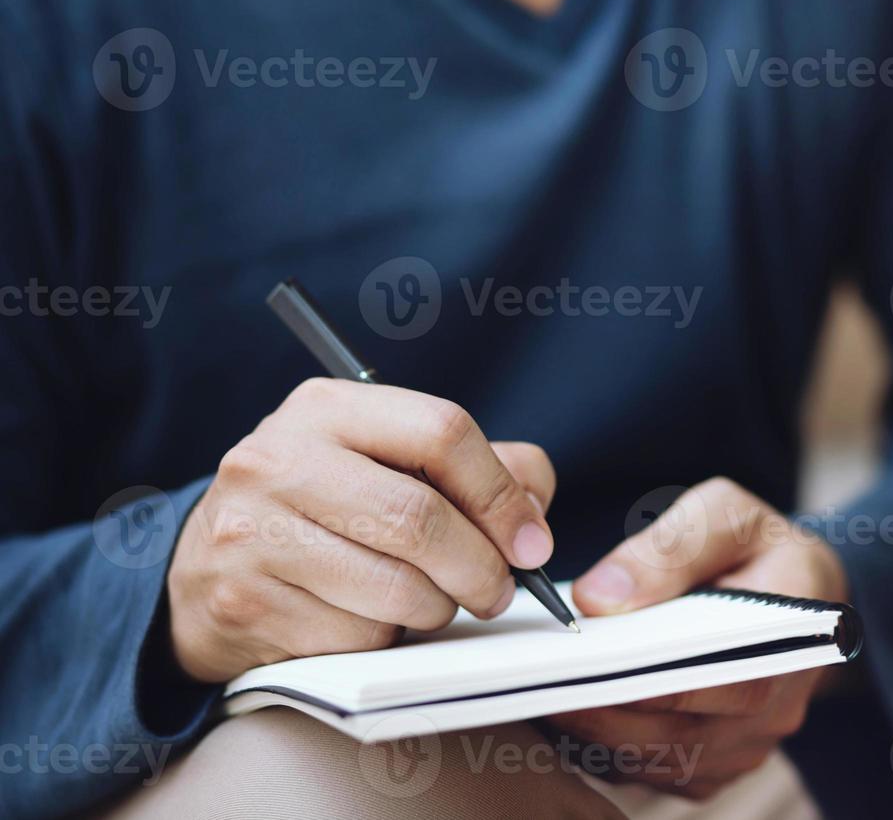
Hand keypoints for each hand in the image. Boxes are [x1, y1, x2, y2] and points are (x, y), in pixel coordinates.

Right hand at [167, 378, 556, 682]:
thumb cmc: (326, 509)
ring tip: (428, 600)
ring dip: (437, 609)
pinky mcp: (244, 601)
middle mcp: (279, 458)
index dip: (501, 493)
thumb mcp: (391, 462)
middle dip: (481, 567)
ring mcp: (253, 531)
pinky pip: (357, 637)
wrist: (206, 568)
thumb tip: (533, 519)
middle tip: (498, 590)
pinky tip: (366, 617)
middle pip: (421, 518)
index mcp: (327, 408)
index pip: (442, 431)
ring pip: (397, 588)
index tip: (531, 541)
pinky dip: (385, 638)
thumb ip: (481, 470)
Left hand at [547, 477, 848, 799]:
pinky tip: (569, 710)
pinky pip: (654, 771)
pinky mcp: (717, 764)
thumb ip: (670, 548)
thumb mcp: (725, 515)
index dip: (649, 680)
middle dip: (603, 710)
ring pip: (658, 760)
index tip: (582, 663)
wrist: (794, 589)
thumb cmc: (756, 545)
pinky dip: (607, 747)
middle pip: (680, 733)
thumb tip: (599, 600)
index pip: (722, 681)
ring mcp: (746, 745)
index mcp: (794, 639)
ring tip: (542, 691)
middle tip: (537, 680)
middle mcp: (777, 708)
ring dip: (598, 733)